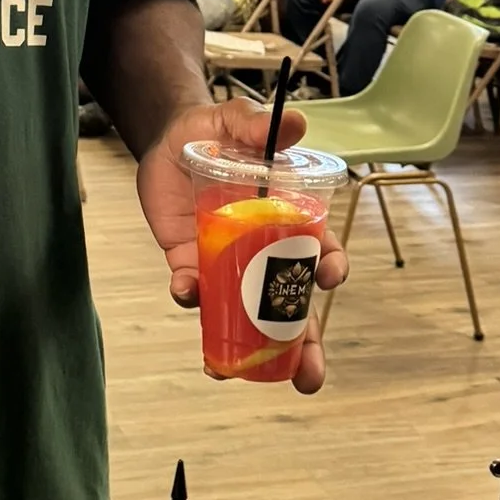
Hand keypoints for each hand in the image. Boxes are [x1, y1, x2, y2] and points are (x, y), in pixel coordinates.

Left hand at [135, 96, 347, 395]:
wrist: (168, 139)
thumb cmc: (214, 129)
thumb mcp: (233, 120)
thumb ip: (257, 124)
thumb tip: (294, 122)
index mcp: (290, 218)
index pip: (321, 251)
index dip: (332, 268)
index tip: (331, 279)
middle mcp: (264, 249)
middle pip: (293, 305)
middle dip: (306, 346)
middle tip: (310, 379)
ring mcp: (228, 262)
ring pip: (247, 314)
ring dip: (249, 347)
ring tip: (235, 375)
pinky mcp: (191, 263)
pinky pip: (195, 291)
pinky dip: (191, 299)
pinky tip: (186, 296)